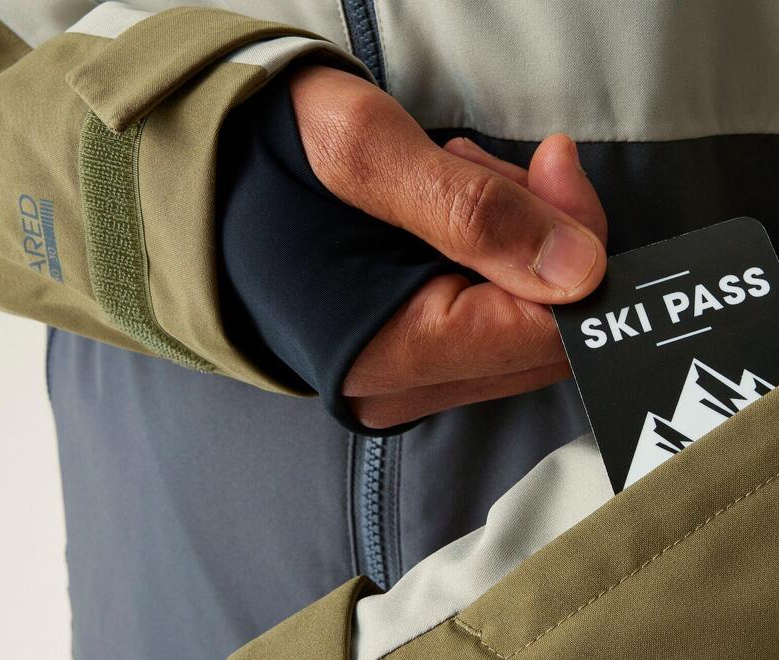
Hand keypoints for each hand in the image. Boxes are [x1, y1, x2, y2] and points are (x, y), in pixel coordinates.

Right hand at [290, 65, 608, 427]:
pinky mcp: (413, 368)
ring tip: (448, 182)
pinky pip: (493, 326)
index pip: (545, 334)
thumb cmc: (261, 159)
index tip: (553, 169)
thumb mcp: (364, 151)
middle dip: (541, 240)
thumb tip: (579, 272)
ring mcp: (409, 385)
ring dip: (514, 242)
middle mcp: (403, 389)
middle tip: (483, 168)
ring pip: (525, 328)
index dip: (577, 250)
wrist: (199, 182)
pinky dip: (492, 261)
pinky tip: (445, 217)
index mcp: (389, 353)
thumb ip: (476, 210)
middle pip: (544, 337)